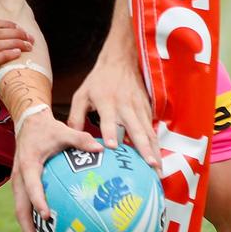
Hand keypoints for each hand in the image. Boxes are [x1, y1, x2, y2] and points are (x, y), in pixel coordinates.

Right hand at [11, 111, 101, 231]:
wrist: (27, 122)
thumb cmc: (48, 129)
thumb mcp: (63, 131)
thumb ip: (81, 139)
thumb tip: (103, 147)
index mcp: (28, 165)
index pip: (32, 187)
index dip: (38, 202)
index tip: (47, 216)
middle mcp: (19, 177)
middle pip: (20, 208)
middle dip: (29, 229)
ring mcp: (18, 183)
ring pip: (20, 210)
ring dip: (29, 229)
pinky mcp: (22, 185)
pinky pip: (25, 206)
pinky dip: (33, 221)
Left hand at [67, 49, 159, 173]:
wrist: (121, 61)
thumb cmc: (98, 81)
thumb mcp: (81, 95)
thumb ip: (75, 117)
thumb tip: (71, 141)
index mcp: (106, 101)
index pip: (109, 119)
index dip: (110, 132)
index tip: (111, 147)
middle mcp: (125, 105)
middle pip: (136, 129)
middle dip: (144, 148)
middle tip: (150, 166)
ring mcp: (139, 108)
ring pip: (149, 132)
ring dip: (155, 151)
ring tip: (158, 170)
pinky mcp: (147, 110)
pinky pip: (152, 130)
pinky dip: (156, 146)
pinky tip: (157, 161)